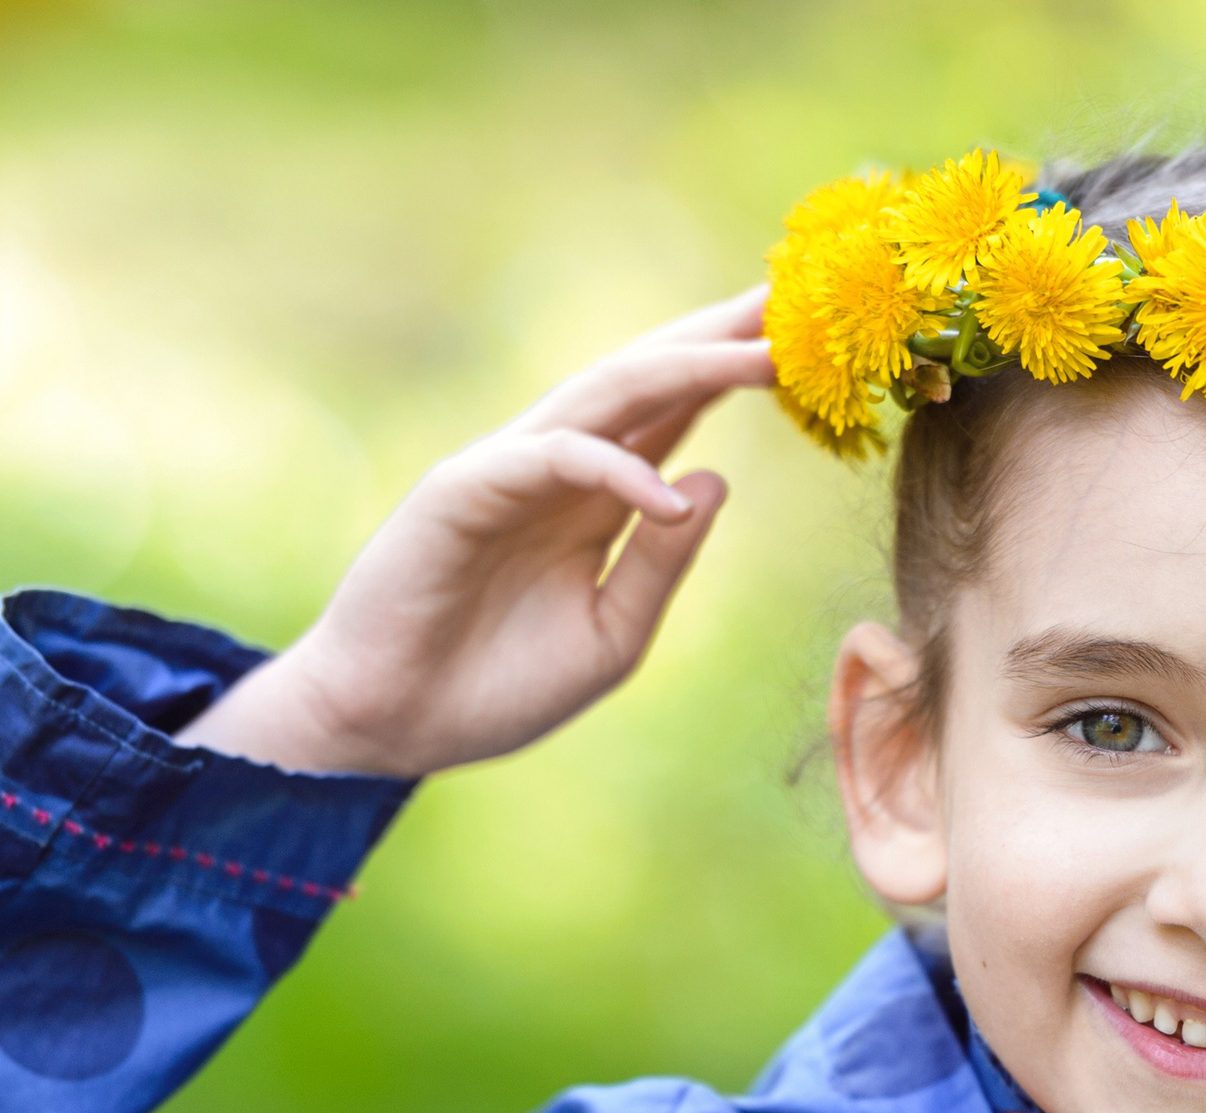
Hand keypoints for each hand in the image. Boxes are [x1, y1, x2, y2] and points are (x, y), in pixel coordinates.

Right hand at [180, 289, 774, 777]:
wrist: (394, 726)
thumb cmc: (497, 684)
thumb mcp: (612, 633)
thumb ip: (663, 564)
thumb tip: (715, 481)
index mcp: (598, 495)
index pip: (678, 411)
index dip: (738, 370)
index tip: (811, 338)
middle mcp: (560, 465)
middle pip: (652, 378)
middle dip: (721, 334)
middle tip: (797, 292)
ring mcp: (510, 469)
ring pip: (609, 395)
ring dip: (689, 370)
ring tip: (765, 356)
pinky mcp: (462, 490)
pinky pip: (552, 461)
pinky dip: (614, 470)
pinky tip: (671, 497)